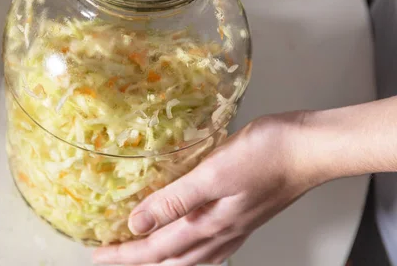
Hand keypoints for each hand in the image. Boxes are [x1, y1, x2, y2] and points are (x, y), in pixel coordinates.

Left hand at [93, 112, 322, 264]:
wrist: (309, 149)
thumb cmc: (267, 155)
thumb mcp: (213, 173)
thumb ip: (175, 200)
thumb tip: (137, 224)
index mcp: (207, 225)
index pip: (153, 249)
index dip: (122, 254)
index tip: (96, 253)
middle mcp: (219, 234)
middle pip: (168, 259)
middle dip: (136, 260)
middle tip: (110, 254)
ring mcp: (233, 227)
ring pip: (188, 257)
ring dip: (159, 257)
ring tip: (140, 252)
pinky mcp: (242, 215)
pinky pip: (207, 246)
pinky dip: (186, 250)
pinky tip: (186, 242)